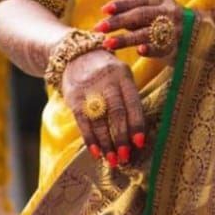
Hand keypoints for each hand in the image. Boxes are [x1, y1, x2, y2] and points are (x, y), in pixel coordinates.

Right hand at [62, 49, 145, 167]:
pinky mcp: (74, 97)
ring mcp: (89, 88)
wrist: (77, 55)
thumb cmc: (107, 73)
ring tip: (111, 160)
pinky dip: (90, 139)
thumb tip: (137, 134)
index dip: (137, 123)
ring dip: (106, 143)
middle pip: (116, 112)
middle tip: (125, 157)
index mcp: (123, 75)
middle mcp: (107, 81)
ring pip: (99, 120)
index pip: (132, 102)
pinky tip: (95, 152)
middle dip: (121, 137)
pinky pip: (83, 121)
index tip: (140, 143)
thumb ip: (128, 99)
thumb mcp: (121, 76)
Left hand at [92, 0, 186, 59]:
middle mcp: (169, 12)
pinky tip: (139, 51)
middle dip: (118, 21)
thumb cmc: (169, 21)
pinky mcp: (178, 46)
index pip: (139, 0)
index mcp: (162, 0)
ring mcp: (175, 29)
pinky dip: (151, 49)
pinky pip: (162, 47)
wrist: (201, 33)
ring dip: (126, 38)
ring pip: (147, 33)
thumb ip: (137, 13)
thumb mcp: (157, 10)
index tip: (104, 10)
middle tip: (99, 28)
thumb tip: (108, 17)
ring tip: (108, 43)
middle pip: (140, 15)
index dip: (121, 4)